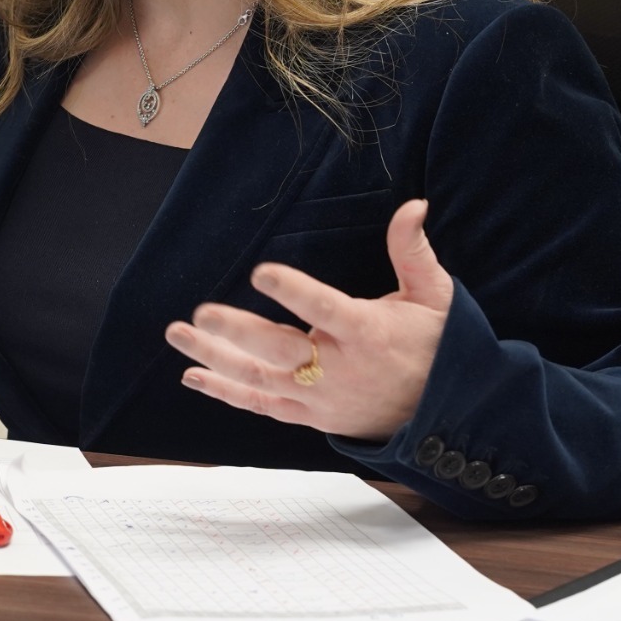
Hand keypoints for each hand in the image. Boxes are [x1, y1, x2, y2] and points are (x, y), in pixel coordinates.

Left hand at [164, 198, 452, 442]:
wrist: (443, 414)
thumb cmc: (436, 346)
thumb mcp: (434, 296)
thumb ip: (412, 251)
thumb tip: (413, 205)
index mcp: (367, 333)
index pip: (325, 310)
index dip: (293, 292)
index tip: (263, 272)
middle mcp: (338, 368)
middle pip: (280, 351)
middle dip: (238, 332)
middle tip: (202, 313)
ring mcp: (319, 396)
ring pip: (259, 380)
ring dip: (215, 358)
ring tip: (177, 334)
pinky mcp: (309, 415)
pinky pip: (261, 406)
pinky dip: (226, 393)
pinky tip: (192, 375)